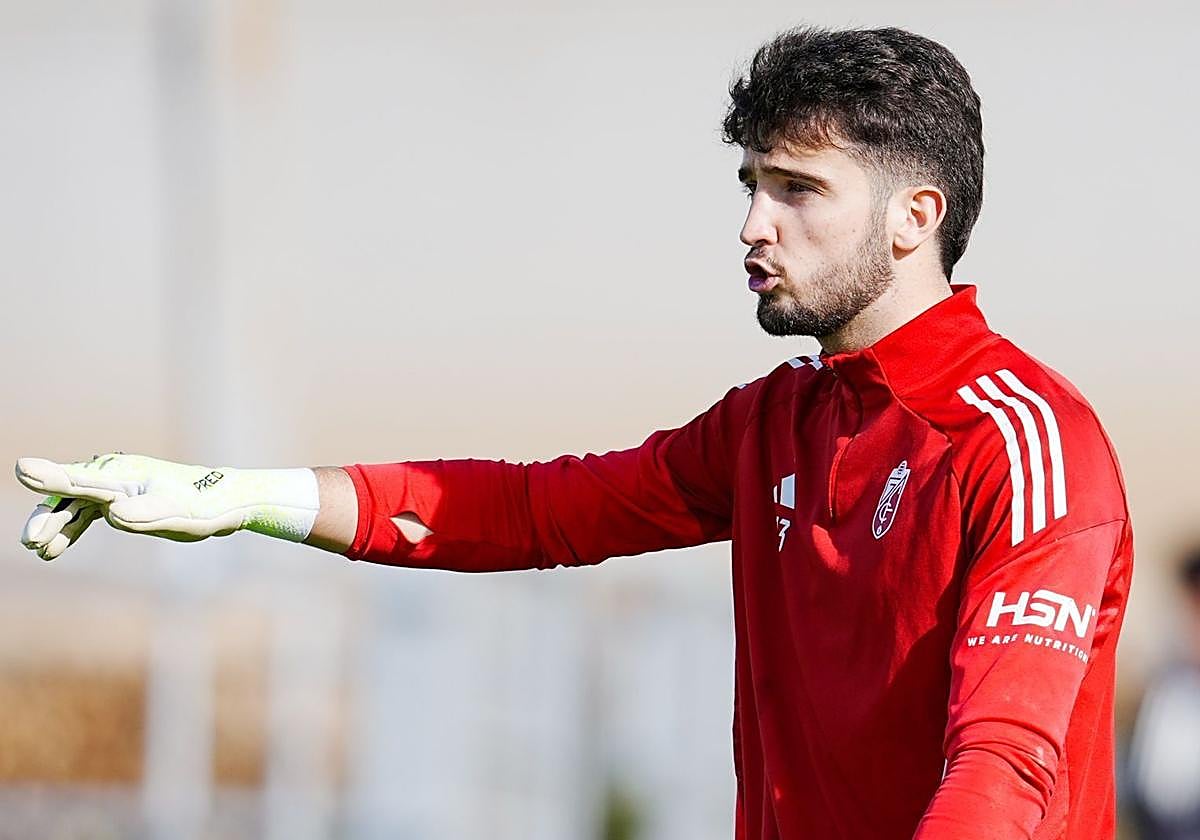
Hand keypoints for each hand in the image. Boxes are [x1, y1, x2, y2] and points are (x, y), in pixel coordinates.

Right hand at [15, 453, 320, 558]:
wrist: (227, 502)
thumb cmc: (200, 506)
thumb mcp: (172, 515)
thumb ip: (141, 514)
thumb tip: (112, 514)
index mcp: (122, 474)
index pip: (78, 478)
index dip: (48, 478)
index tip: (21, 470)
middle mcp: (115, 475)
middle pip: (68, 493)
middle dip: (48, 516)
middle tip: (32, 542)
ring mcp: (118, 485)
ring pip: (75, 504)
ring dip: (56, 525)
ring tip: (41, 550)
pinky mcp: (124, 498)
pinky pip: (88, 512)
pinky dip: (72, 528)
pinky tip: (57, 548)